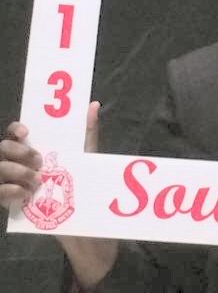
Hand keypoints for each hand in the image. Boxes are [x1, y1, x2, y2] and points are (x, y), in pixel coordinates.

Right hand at [1, 103, 118, 287]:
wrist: (87, 227)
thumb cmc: (86, 186)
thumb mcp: (88, 158)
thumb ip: (88, 133)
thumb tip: (94, 105)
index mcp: (39, 149)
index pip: (17, 133)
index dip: (17, 129)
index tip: (28, 132)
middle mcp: (23, 164)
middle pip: (3, 149)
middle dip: (19, 152)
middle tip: (39, 161)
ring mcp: (15, 184)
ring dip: (15, 171)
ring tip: (36, 181)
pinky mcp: (13, 205)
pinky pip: (0, 194)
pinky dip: (9, 191)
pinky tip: (24, 194)